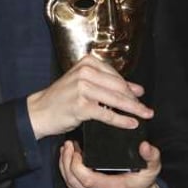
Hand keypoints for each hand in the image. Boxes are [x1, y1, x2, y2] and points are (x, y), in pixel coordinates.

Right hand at [26, 54, 152, 139]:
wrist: (40, 111)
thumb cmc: (62, 98)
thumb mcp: (83, 83)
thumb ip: (108, 84)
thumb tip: (137, 89)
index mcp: (87, 63)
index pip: (116, 76)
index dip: (130, 88)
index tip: (141, 96)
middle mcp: (85, 72)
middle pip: (118, 88)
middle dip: (135, 100)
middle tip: (147, 110)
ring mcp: (82, 88)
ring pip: (115, 100)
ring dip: (133, 110)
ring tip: (144, 116)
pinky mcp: (81, 105)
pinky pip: (107, 114)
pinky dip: (121, 120)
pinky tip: (131, 124)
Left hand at [58, 140, 162, 187]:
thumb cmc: (144, 187)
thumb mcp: (152, 169)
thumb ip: (151, 156)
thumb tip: (144, 146)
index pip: (87, 179)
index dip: (75, 163)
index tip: (75, 149)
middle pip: (74, 182)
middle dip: (66, 162)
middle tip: (68, 146)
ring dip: (64, 169)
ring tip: (66, 152)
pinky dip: (69, 179)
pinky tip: (69, 167)